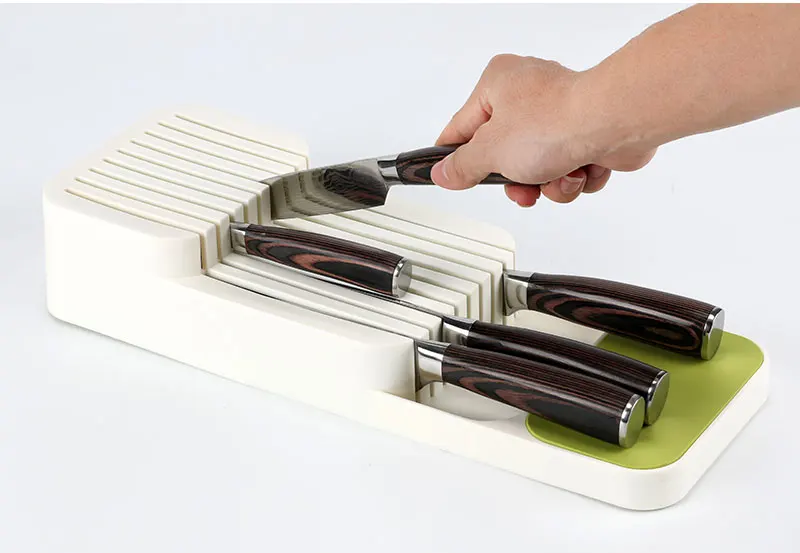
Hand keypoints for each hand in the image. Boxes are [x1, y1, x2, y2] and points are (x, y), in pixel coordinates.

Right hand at [430, 54, 656, 205]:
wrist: (613, 123)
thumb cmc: (555, 122)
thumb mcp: (490, 152)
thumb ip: (462, 166)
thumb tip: (444, 173)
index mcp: (498, 83)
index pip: (463, 127)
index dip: (456, 157)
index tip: (450, 176)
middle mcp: (529, 93)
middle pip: (506, 154)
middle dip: (518, 180)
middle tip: (522, 186)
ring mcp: (561, 113)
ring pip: (540, 167)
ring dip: (549, 183)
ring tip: (559, 175)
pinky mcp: (588, 132)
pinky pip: (569, 168)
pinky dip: (574, 177)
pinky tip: (580, 168)